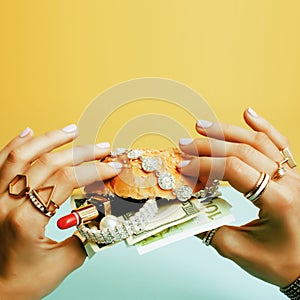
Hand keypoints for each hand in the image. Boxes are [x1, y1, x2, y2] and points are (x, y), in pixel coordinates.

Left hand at [0, 125, 120, 298]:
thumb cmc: (29, 279)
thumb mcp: (68, 260)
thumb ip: (90, 234)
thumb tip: (110, 214)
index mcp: (28, 221)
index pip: (66, 181)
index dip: (93, 170)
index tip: (111, 166)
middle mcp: (8, 204)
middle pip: (49, 163)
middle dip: (82, 153)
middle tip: (102, 148)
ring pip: (22, 155)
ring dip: (50, 139)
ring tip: (72, 130)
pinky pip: (1, 162)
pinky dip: (16, 144)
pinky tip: (29, 133)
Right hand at [178, 108, 299, 286]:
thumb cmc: (282, 263)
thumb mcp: (242, 252)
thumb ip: (210, 231)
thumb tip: (186, 212)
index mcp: (278, 200)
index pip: (234, 169)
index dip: (205, 165)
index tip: (184, 166)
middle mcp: (289, 182)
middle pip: (242, 151)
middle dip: (209, 146)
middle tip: (186, 145)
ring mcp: (292, 174)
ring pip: (258, 141)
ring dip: (228, 131)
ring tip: (204, 126)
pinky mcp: (291, 173)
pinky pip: (279, 143)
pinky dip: (263, 126)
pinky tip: (248, 114)